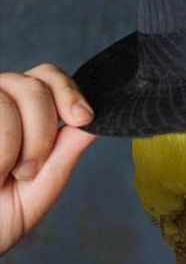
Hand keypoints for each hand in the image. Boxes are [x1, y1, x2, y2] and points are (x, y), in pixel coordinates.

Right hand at [0, 63, 99, 255]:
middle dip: (42, 132)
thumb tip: (98, 124)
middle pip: (34, 87)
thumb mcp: (41, 187)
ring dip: (12, 146)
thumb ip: (66, 152)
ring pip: (7, 101)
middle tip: (28, 171)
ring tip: (0, 174)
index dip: (69, 91)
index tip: (83, 118)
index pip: (49, 77)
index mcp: (23, 112)